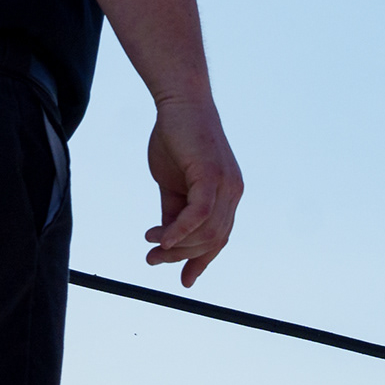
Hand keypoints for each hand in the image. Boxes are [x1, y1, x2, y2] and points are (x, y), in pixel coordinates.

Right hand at [144, 97, 241, 286]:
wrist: (178, 104)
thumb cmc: (176, 139)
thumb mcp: (172, 183)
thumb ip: (173, 210)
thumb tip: (166, 238)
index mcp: (227, 196)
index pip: (220, 238)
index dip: (202, 261)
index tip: (185, 281)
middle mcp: (233, 194)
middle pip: (213, 240)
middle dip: (182, 256)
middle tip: (153, 260)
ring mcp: (226, 186)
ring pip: (207, 232)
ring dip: (176, 245)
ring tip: (151, 247)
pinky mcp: (213, 177)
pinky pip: (200, 214)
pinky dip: (181, 230)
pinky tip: (161, 239)